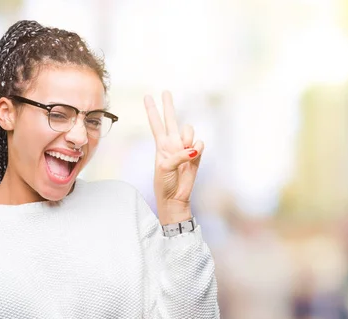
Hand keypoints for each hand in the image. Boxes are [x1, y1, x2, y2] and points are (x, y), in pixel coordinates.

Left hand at [144, 91, 203, 223]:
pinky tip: (194, 155)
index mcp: (161, 145)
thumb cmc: (164, 183)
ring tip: (184, 152)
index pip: (155, 123)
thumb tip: (194, 148)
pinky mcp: (197, 155)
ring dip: (187, 137)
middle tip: (165, 91)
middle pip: (170, 119)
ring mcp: (185, 148)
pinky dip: (197, 148)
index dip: (152, 110)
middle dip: (168, 105)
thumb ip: (178, 155)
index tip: (147, 96)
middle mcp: (173, 143)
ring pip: (188, 130)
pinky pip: (200, 143)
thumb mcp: (164, 167)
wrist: (175, 198)